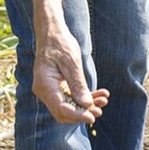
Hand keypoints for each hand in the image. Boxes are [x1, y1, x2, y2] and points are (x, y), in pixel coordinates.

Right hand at [30, 0, 108, 123]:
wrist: (52, 32)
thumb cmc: (61, 43)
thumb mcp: (72, 63)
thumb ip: (78, 84)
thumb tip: (87, 104)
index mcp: (45, 84)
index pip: (61, 108)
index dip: (77, 115)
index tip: (93, 116)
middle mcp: (44, 91)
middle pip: (63, 112)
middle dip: (82, 113)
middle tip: (101, 109)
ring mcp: (49, 90)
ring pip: (68, 107)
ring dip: (86, 106)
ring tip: (104, 100)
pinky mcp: (56, 88)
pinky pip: (70, 98)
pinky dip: (83, 98)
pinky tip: (100, 94)